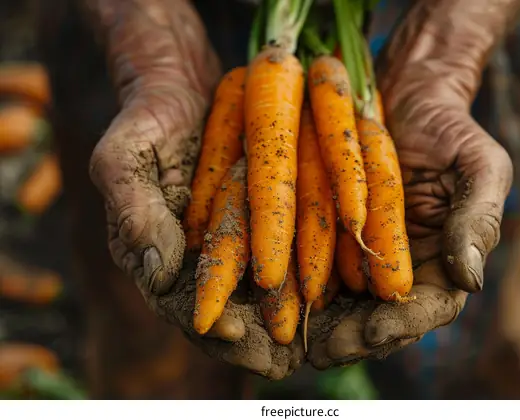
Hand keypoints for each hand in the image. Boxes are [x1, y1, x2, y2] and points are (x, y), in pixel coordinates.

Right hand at [88, 0, 301, 378]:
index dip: (206, 321)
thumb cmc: (145, 118)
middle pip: (229, 308)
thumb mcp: (126, 158)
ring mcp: (235, 240)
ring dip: (290, 312)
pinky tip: (335, 287)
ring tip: (315, 333)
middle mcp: (201, 259)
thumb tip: (159, 274)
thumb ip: (136, 214)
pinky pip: (288, 252)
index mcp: (160, 255)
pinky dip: (308, 270)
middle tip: (285, 354)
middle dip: (257, 335)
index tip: (232, 330)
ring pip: (264, 289)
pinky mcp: (264, 218)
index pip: (180, 304)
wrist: (181, 85)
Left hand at [307, 6, 512, 367]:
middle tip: (322, 351)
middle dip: (350, 338)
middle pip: (378, 317)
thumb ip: (476, 221)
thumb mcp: (479, 167)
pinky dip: (295, 283)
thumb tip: (469, 280)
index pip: (428, 308)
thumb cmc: (450, 130)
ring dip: (316, 322)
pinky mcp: (328, 231)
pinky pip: (312, 263)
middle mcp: (400, 266)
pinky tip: (274, 297)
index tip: (376, 333)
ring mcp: (361, 252)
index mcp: (441, 261)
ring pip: (341, 300)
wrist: (407, 94)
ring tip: (293, 338)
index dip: (403, 326)